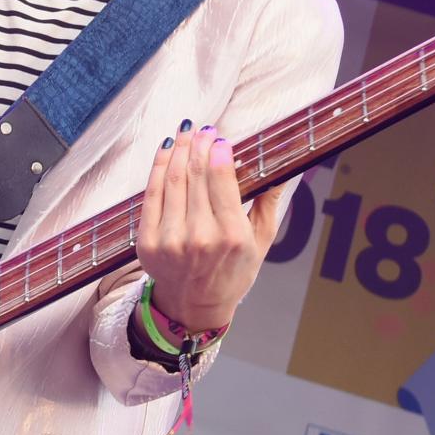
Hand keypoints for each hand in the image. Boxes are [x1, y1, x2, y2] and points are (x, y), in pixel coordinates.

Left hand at [135, 123, 291, 332]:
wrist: (195, 306)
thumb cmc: (233, 271)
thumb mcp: (261, 241)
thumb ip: (270, 200)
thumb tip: (287, 165)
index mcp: (232, 236)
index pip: (221, 180)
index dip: (218, 152)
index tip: (219, 138)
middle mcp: (200, 238)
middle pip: (195, 175)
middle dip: (198, 145)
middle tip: (202, 128)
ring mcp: (170, 241)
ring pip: (172, 180)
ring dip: (178, 149)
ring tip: (185, 132)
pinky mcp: (147, 242)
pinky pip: (151, 195)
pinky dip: (157, 167)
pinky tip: (166, 150)